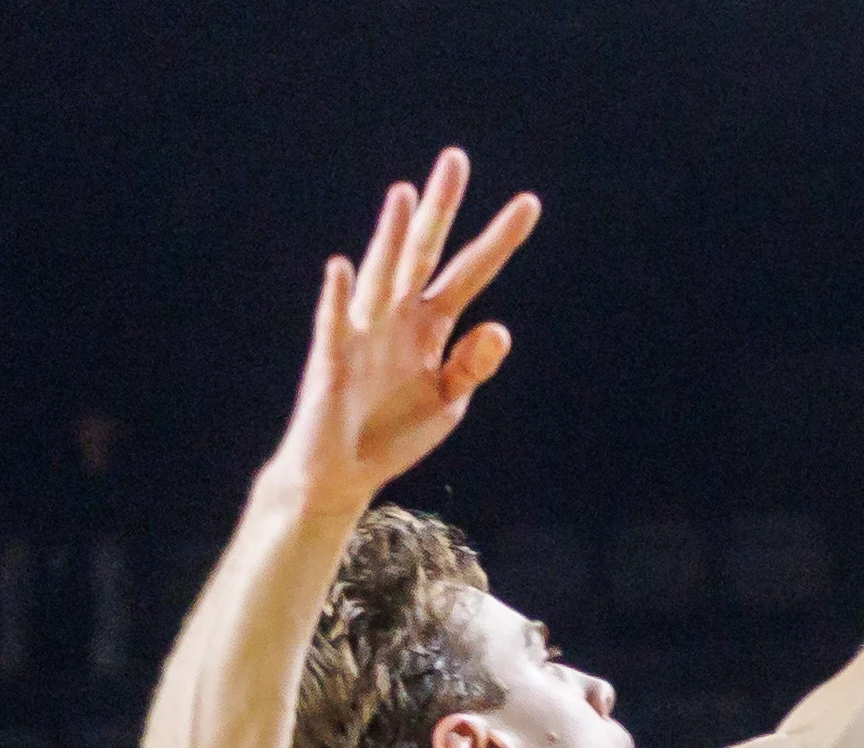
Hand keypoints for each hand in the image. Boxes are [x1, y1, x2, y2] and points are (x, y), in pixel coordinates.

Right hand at [268, 148, 540, 515]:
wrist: (344, 472)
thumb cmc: (395, 431)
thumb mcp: (449, 401)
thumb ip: (473, 366)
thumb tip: (499, 329)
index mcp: (430, 326)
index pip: (470, 273)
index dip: (499, 240)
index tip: (529, 203)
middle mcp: (397, 317)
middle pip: (423, 253)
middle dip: (441, 210)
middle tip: (456, 160)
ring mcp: (364, 334)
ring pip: (381, 276)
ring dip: (390, 238)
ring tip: (405, 195)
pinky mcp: (333, 362)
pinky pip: (336, 324)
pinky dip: (338, 298)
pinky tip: (343, 268)